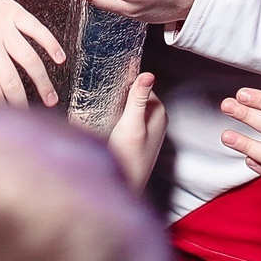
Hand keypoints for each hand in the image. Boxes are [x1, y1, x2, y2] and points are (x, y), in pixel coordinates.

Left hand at [0, 0, 65, 107]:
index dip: (2, 110)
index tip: (8, 120)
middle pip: (13, 82)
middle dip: (23, 104)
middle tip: (30, 117)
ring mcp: (3, 25)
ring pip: (31, 60)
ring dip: (43, 82)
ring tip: (50, 100)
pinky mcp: (11, 10)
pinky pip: (37, 28)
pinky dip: (51, 44)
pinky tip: (60, 60)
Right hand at [109, 71, 167, 187]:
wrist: (126, 186)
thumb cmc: (129, 158)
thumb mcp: (131, 124)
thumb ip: (138, 99)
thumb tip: (148, 74)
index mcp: (159, 111)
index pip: (141, 84)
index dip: (124, 82)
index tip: (108, 83)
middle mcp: (157, 118)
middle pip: (136, 95)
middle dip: (119, 94)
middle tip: (101, 98)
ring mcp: (149, 128)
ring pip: (130, 107)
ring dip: (117, 106)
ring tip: (102, 111)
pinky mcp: (140, 137)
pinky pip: (128, 118)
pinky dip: (117, 117)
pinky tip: (107, 123)